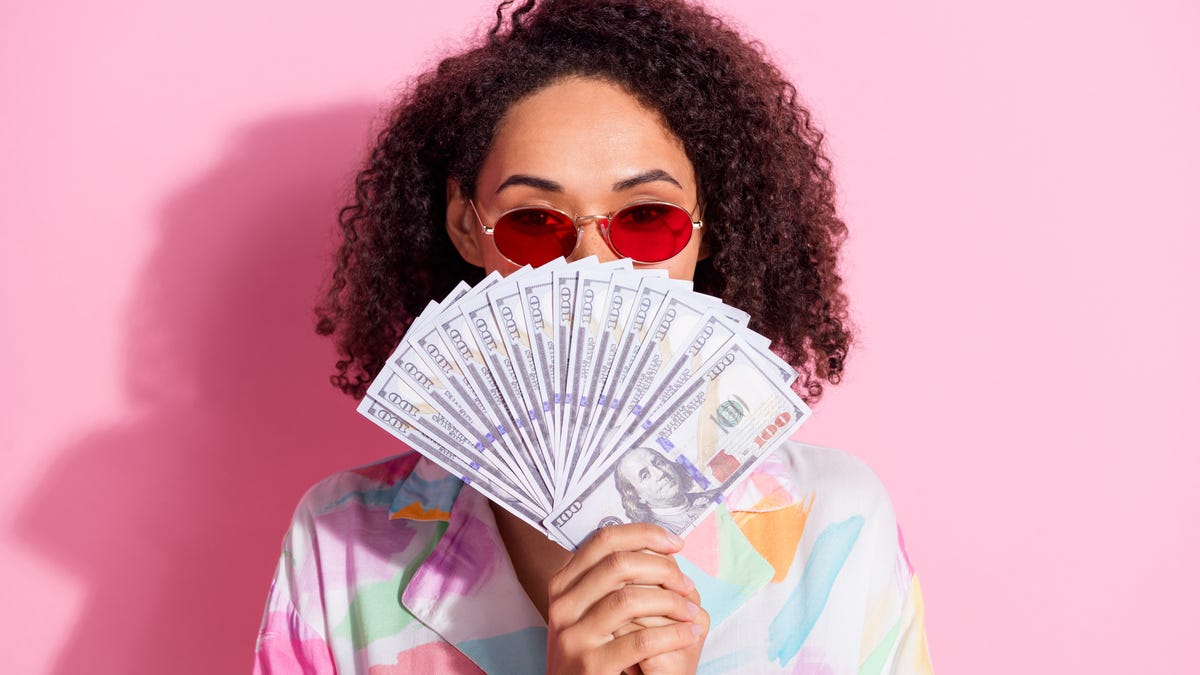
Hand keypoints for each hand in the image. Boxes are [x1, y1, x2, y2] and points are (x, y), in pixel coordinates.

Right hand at [546, 523, 707, 673]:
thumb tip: (655, 546)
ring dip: (672, 603)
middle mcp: (563, 606)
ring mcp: (574, 636)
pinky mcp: (590, 665)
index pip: (604, 540)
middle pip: (619, 564)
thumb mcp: (584, 611)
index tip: (675, 543)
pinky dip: (672, 635)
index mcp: (563, 584)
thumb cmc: (588, 652)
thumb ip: (606, 580)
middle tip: (686, 584)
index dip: (644, 534)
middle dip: (664, 569)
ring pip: (631, 599)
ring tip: (690, 612)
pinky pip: (641, 641)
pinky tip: (687, 634)